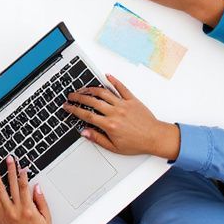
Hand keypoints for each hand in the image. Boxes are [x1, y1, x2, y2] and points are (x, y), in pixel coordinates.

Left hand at [0, 156, 54, 223]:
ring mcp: (4, 217)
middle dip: (7, 171)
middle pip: (9, 186)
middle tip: (6, 160)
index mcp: (27, 209)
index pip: (23, 186)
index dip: (22, 174)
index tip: (20, 165)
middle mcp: (14, 211)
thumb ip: (41, 201)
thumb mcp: (47, 218)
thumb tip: (36, 187)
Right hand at [62, 74, 179, 157]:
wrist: (156, 138)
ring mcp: (123, 104)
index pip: (87, 115)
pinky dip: (113, 80)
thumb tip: (84, 132)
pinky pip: (121, 87)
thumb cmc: (137, 144)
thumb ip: (98, 139)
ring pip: (104, 92)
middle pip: (92, 101)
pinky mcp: (132, 100)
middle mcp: (115, 112)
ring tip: (83, 88)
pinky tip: (107, 76)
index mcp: (110, 125)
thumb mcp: (115, 147)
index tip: (67, 107)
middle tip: (71, 96)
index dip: (74, 110)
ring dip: (91, 89)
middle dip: (78, 97)